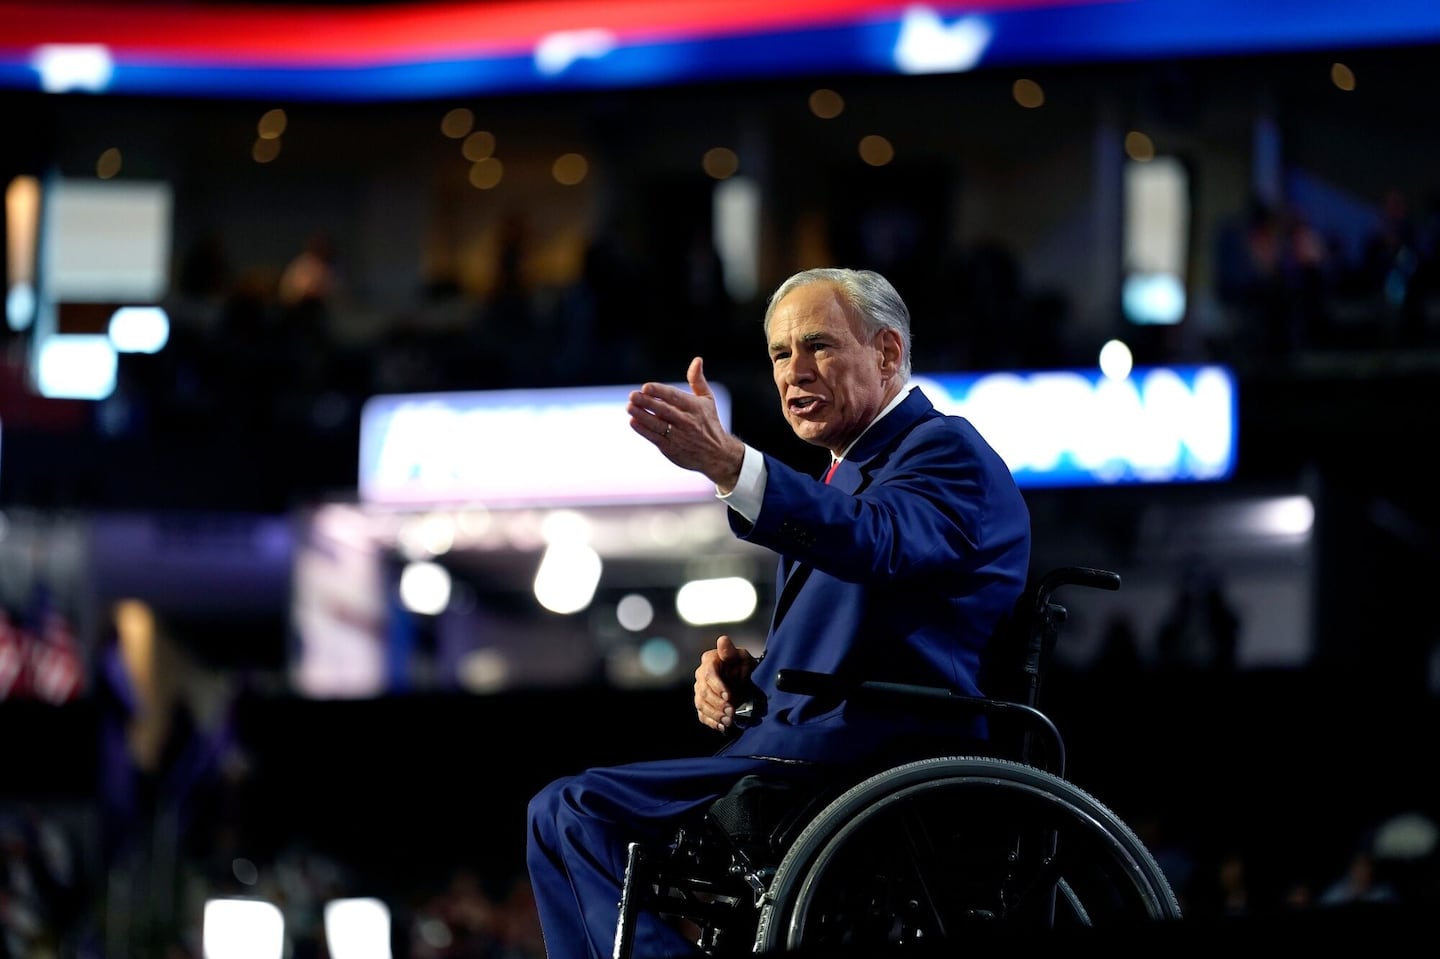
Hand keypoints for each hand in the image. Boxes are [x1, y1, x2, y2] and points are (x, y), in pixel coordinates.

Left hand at [627, 356, 744, 491]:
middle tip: (632, 396)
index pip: (674, 397)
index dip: (659, 391)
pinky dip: (643, 430)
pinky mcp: (671, 449)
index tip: (646, 387)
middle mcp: (686, 421)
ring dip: (642, 416)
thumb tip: (697, 360)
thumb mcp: (707, 400)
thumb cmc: (709, 423)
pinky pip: (655, 438)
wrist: (716, 454)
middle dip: (647, 402)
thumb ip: (698, 380)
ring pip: (657, 424)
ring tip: (629, 407)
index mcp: (694, 407)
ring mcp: (678, 436)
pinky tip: (633, 422)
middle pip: (664, 410)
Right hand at [693, 634, 755, 730]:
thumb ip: (731, 651)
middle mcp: (700, 676)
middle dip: (718, 704)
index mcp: (709, 661)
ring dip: (715, 714)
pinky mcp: (702, 704)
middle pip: (704, 692)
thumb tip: (722, 640)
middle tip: (732, 712)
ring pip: (702, 704)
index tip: (729, 696)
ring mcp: (700, 691)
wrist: (745, 681)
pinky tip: (722, 726)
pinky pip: (702, 715)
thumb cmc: (743, 666)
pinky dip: (712, 722)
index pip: (709, 674)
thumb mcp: (741, 656)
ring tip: (729, 721)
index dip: (718, 686)